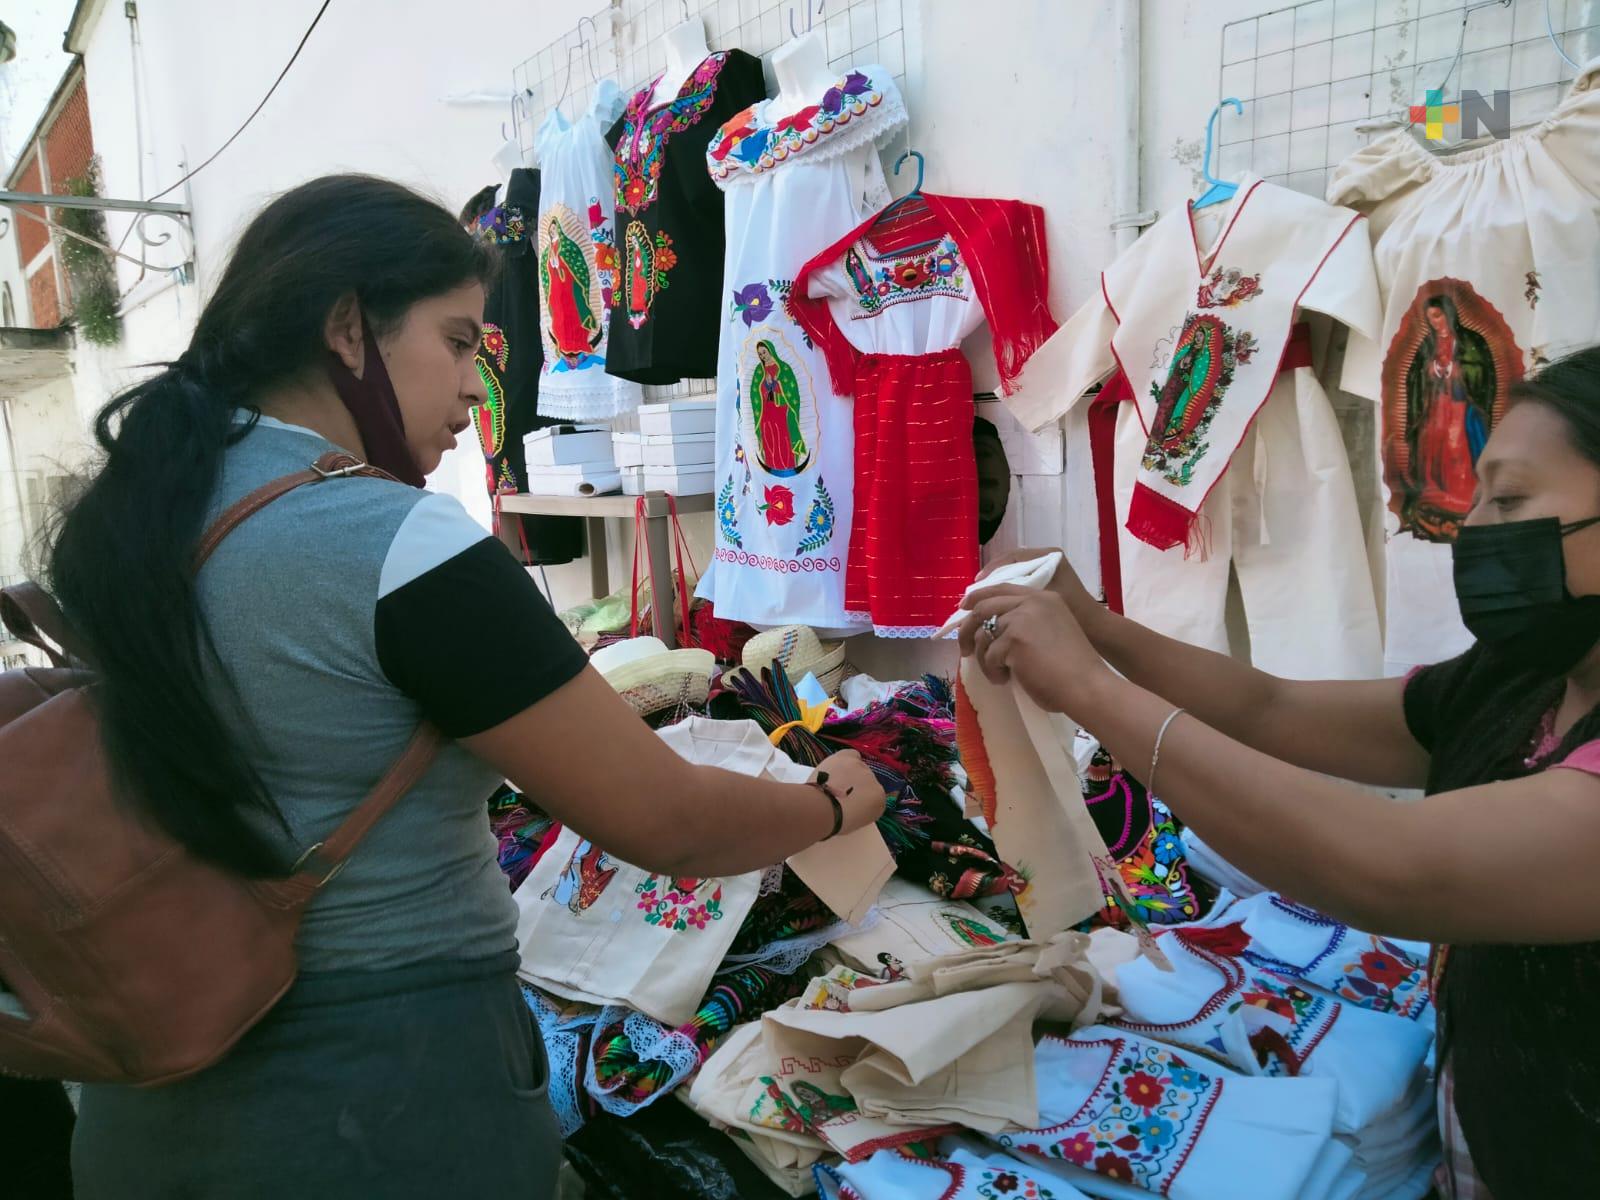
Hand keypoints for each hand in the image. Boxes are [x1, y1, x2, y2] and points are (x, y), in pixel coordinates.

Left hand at [813, 750, 885, 835]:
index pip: (874, 797)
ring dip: (849, 773)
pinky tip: (838, 765)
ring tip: (835, 780)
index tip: (850, 804)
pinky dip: (847, 759)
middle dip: (856, 786)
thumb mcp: (855, 822)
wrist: (822, 808)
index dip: (861, 800)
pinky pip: (853, 755)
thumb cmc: (835, 822)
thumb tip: (853, 802)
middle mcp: (876, 783)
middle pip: (867, 781)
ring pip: (859, 767)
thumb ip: (860, 809)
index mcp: (880, 802)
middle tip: (840, 793)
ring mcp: (863, 768)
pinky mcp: (849, 758)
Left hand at [956, 585, 1115, 717]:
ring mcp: (1022, 618)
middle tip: (963, 648)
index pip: (1002, 589)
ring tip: (999, 674)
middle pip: (984, 606)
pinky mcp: (1014, 638)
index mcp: (1045, 597)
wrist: (1087, 686)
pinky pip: (989, 656)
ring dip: (985, 659)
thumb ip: (1026, 623)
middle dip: (967, 628)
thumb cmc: (1072, 669)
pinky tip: (1007, 679)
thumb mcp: (1051, 632)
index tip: (965, 609)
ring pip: (984, 635)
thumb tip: (988, 630)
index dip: (979, 597)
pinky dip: (993, 671)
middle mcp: (1033, 601)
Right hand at [976, 546, 1098, 623]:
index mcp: (1049, 556)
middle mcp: (1048, 557)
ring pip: (1014, 575)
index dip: (990, 571)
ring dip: (997, 587)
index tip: (975, 586)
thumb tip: (984, 593)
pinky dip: (1007, 594)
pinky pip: (1021, 584)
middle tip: (973, 594)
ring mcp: (1048, 570)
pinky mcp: (1048, 583)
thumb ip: (1014, 592)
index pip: (1012, 557)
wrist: (1097, 631)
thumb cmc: (1074, 614)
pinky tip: (997, 608)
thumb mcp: (1042, 599)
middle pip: (1010, 565)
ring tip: (981, 601)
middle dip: (991, 579)